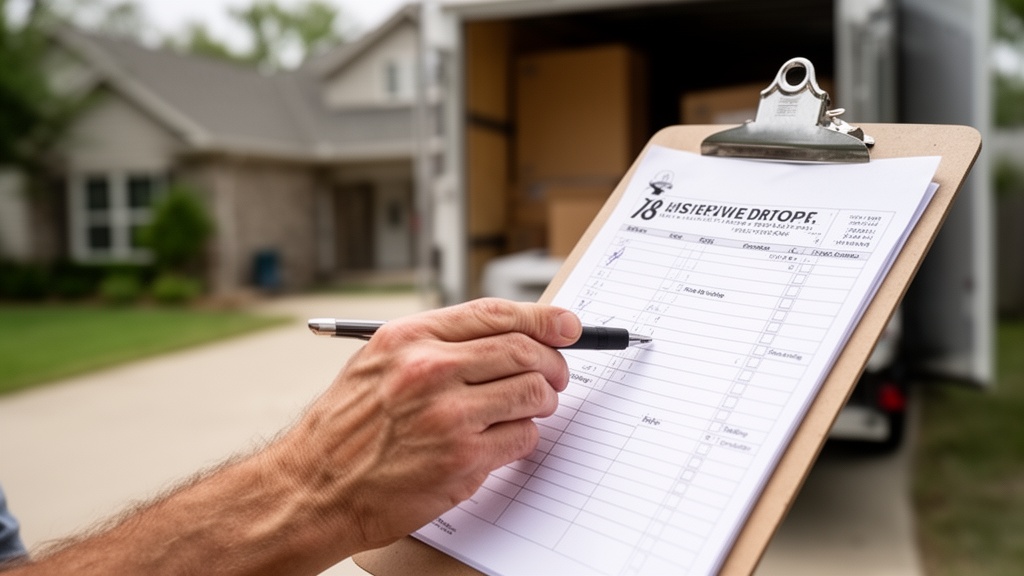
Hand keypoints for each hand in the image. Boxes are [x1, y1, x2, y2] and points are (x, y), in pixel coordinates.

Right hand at [269, 298, 581, 557]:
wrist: (314, 488)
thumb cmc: (345, 428)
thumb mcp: (378, 364)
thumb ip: (435, 344)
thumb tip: (505, 335)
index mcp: (408, 339)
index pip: (494, 314)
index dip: (542, 317)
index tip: (568, 325)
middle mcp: (428, 370)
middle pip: (524, 351)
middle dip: (552, 363)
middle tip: (556, 375)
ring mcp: (448, 416)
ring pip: (532, 393)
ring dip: (543, 401)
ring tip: (530, 408)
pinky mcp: (462, 460)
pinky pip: (523, 438)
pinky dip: (524, 437)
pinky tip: (502, 440)